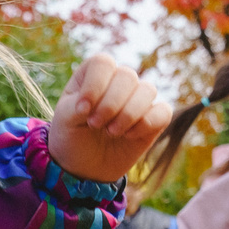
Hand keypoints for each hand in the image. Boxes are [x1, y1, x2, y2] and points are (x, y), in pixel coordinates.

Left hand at [48, 54, 172, 183]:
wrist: (84, 166)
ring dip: (128, 114)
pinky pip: (163, 112)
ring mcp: (137, 98)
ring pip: (148, 90)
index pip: (103, 63)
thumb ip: (80, 105)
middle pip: (127, 76)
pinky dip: (147, 124)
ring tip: (111, 132)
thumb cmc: (72, 136)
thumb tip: (104, 103)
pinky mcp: (153, 118)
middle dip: (110, 104)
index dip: (95, 85)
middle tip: (94, 125)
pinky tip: (128, 136)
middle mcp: (118, 80)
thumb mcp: (65, 120)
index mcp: (93, 73)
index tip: (82, 110)